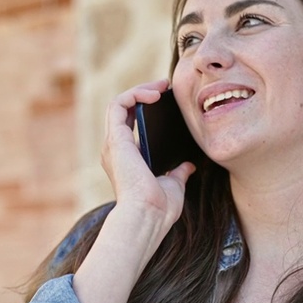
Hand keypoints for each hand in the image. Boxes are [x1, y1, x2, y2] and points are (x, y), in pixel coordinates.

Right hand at [101, 79, 195, 226]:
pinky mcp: (115, 139)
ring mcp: (113, 144)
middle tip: (166, 87)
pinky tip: (155, 93)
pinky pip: (118, 104)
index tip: (168, 101)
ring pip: (119, 103)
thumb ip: (178, 173)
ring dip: (140, 90)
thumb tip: (189, 166)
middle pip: (124, 110)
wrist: (147, 217)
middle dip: (144, 94)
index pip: (132, 125)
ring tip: (161, 86)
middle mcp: (116, 150)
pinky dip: (135, 94)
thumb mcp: (173, 185)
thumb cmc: (159, 209)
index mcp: (127, 160)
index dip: (147, 109)